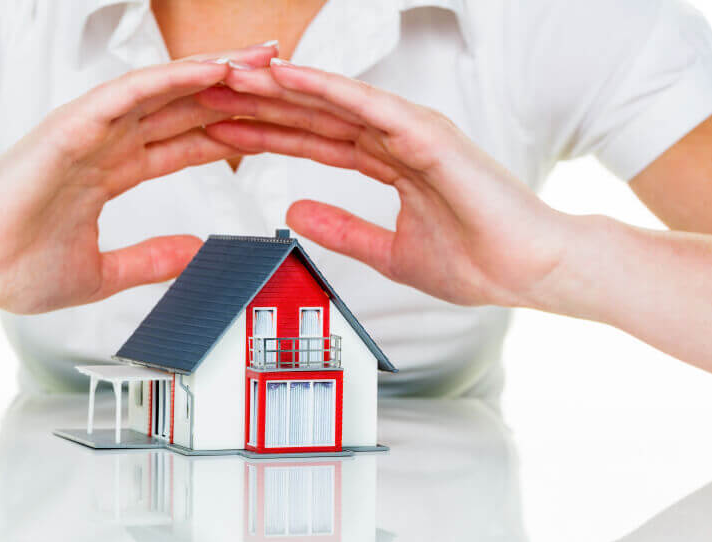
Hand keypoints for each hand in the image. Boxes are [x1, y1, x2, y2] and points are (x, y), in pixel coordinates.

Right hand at [0, 45, 276, 314]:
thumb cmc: (15, 268)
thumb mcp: (104, 272)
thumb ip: (151, 258)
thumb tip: (193, 252)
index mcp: (111, 170)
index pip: (183, 142)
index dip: (227, 130)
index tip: (267, 124)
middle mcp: (105, 142)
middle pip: (183, 107)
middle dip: (234, 91)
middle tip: (283, 76)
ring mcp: (90, 129)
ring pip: (165, 90)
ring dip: (216, 71)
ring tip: (263, 59)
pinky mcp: (73, 125)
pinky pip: (132, 93)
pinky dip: (174, 79)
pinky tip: (214, 70)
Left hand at [198, 61, 574, 307]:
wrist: (528, 271)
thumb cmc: (477, 261)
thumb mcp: (390, 252)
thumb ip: (344, 230)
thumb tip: (296, 214)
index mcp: (389, 162)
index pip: (315, 142)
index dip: (267, 134)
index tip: (223, 130)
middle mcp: (396, 138)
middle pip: (314, 115)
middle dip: (260, 104)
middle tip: (208, 92)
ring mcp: (411, 130)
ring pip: (332, 102)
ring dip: (280, 87)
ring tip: (231, 76)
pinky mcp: (426, 133)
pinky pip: (364, 105)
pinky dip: (324, 89)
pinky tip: (284, 77)